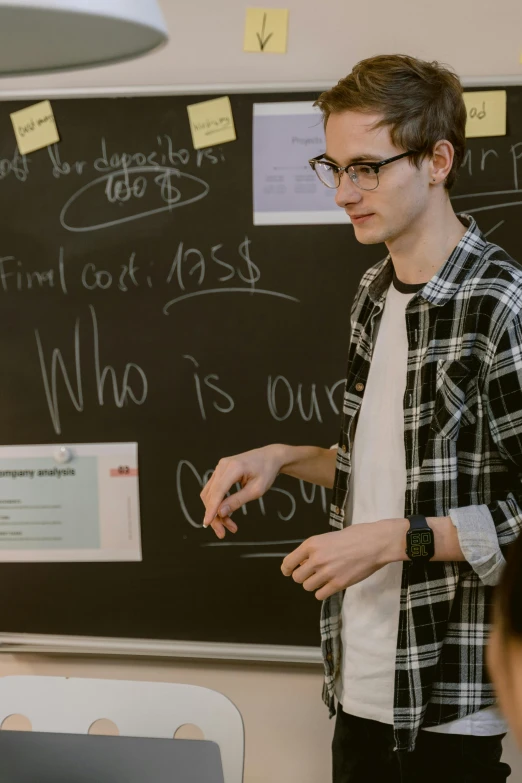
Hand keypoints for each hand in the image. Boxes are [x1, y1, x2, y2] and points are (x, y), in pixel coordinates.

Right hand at [200, 445, 284, 538]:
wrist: (270, 457)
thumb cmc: (266, 472)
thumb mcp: (256, 490)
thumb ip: (238, 501)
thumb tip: (220, 512)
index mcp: (233, 468)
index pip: (217, 492)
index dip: (211, 509)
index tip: (207, 523)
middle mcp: (223, 466)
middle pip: (211, 495)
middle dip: (214, 515)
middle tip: (223, 533)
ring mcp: (220, 467)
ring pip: (210, 494)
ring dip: (216, 511)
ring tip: (229, 526)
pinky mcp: (220, 471)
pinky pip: (214, 490)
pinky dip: (218, 504)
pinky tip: (226, 515)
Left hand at [281, 520, 401, 599]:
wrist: (375, 543)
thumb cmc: (355, 535)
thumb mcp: (329, 537)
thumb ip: (315, 549)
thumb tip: (305, 562)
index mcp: (311, 544)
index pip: (288, 562)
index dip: (287, 569)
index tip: (288, 571)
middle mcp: (316, 559)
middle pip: (297, 577)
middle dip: (303, 576)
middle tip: (312, 573)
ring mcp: (327, 573)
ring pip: (308, 587)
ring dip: (313, 584)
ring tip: (323, 578)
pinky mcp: (338, 584)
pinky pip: (320, 595)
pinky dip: (323, 592)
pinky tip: (329, 585)